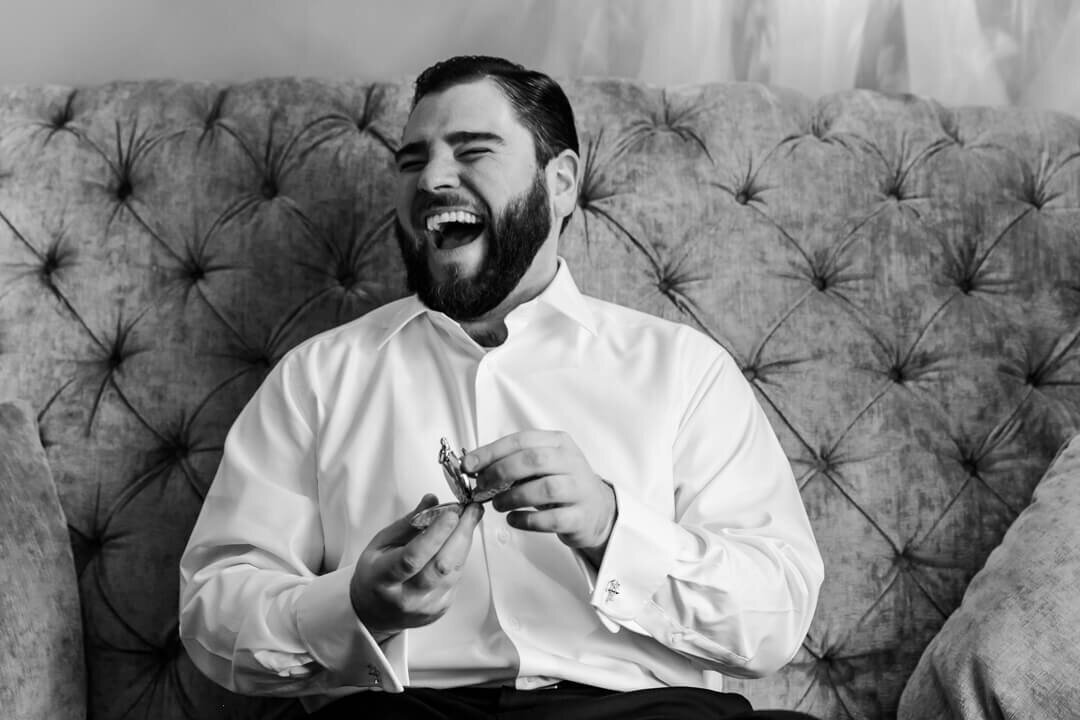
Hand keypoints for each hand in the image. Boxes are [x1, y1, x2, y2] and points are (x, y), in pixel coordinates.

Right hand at [349, 495, 482, 635]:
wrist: (374, 612)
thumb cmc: (375, 575)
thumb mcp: (381, 544)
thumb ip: (408, 523)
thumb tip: (432, 500)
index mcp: (383, 579)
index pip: (413, 558)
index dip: (435, 535)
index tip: (451, 513)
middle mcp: (406, 597)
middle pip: (441, 565)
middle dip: (461, 533)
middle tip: (471, 510)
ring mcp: (426, 606)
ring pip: (455, 570)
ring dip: (465, 542)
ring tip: (470, 519)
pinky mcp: (442, 608)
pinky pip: (457, 578)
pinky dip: (460, 556)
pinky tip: (459, 541)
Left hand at [464, 430, 615, 561]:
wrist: (597, 510)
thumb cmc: (562, 484)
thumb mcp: (542, 465)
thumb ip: (513, 463)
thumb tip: (475, 467)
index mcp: (559, 443)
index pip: (521, 440)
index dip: (491, 452)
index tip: (469, 465)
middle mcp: (572, 462)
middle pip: (533, 460)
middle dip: (500, 472)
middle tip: (481, 486)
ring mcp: (579, 489)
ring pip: (543, 488)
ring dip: (512, 497)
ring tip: (497, 504)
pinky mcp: (580, 517)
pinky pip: (550, 519)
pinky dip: (526, 520)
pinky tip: (513, 519)